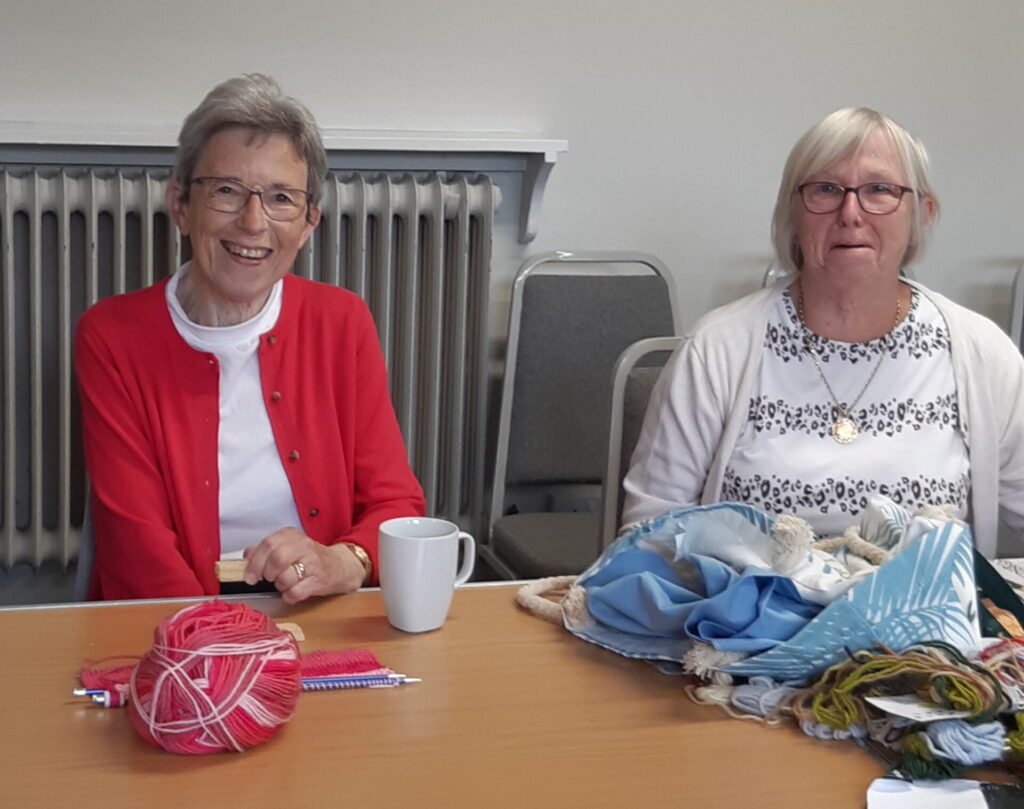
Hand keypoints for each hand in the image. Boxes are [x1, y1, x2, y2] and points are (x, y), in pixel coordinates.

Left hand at [243, 527, 366, 604]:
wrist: (339, 566)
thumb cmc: (309, 558)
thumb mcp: (288, 547)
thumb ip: (266, 550)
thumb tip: (247, 556)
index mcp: (292, 535)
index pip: (267, 544)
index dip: (255, 563)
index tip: (250, 575)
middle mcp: (303, 545)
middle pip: (276, 559)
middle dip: (267, 574)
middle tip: (268, 579)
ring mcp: (313, 562)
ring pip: (285, 578)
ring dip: (280, 586)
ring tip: (285, 584)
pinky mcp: (319, 580)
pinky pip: (295, 593)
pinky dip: (289, 596)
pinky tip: (292, 592)